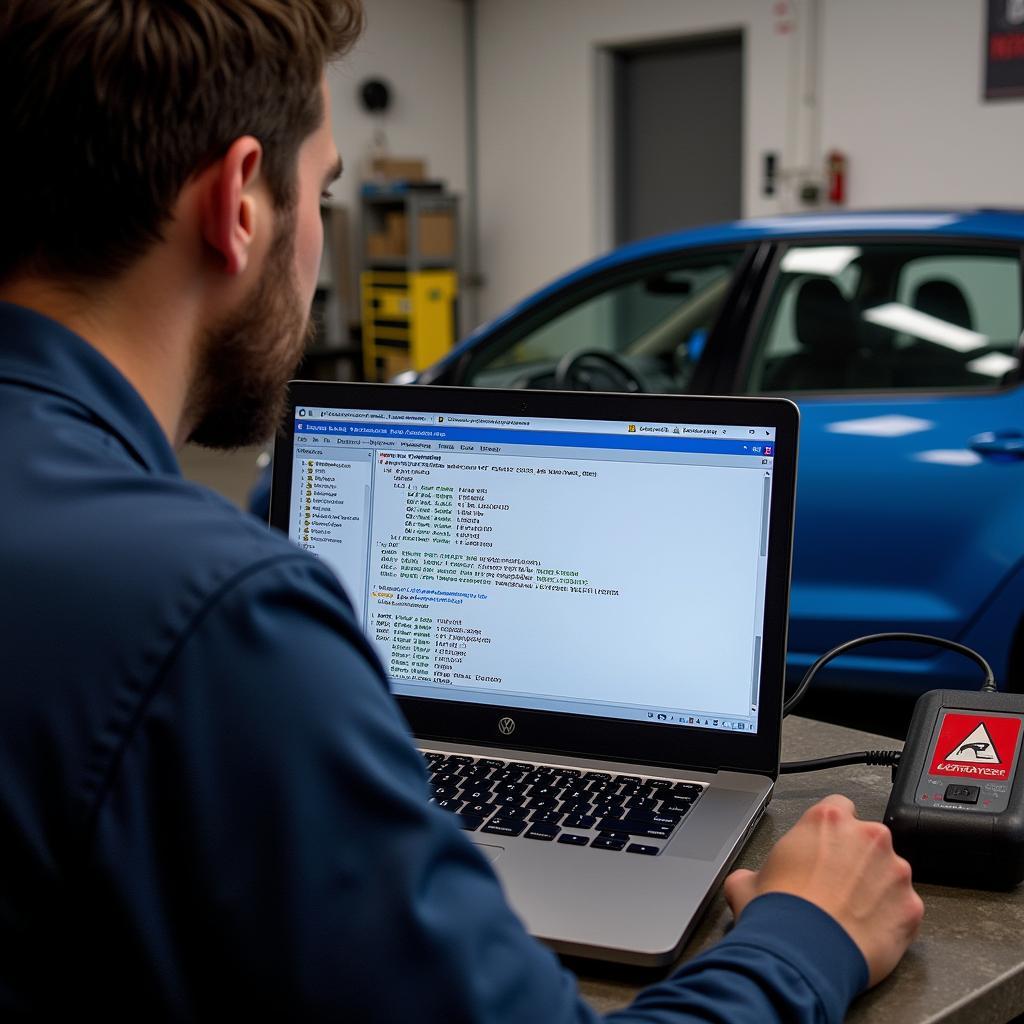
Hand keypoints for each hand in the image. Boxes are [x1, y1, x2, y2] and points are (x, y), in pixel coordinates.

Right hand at [723, 794, 923, 986]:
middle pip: (868, 839)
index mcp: (827, 819)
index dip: (830, 830)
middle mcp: (867, 836)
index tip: (825, 847)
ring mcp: (895, 871)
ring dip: (876, 887)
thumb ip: (756, 869)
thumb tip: (750, 881)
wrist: (803, 955)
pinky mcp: (912, 907)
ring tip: (852, 913)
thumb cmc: (777, 912)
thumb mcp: (746, 880)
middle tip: (835, 885)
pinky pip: (903, 906)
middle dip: (856, 858)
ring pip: (890, 872)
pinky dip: (890, 917)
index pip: (839, 806)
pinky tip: (868, 931)